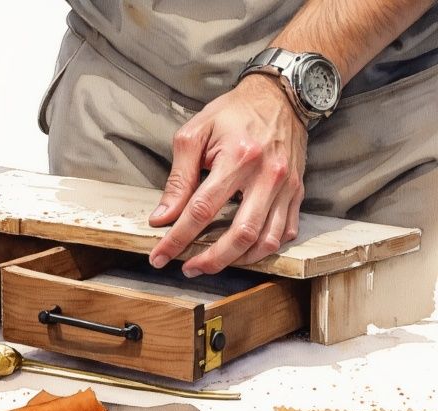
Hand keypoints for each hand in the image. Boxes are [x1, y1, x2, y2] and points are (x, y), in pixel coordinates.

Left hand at [147, 74, 307, 276]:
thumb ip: (178, 178)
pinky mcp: (298, 192)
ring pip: (266, 240)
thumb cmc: (232, 113)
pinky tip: (243, 251)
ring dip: (237, 260)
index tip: (159, 255)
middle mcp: (268, 175)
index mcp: (238, 158)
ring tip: (212, 263)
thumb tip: (162, 217)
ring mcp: (287, 186)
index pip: (202, 210)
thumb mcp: (194, 135)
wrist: (280, 96)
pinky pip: (285, 232)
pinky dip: (264, 249)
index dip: (178, 238)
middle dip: (211, 259)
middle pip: (241, 234)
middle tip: (187, 268)